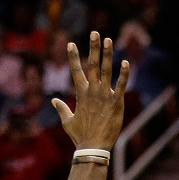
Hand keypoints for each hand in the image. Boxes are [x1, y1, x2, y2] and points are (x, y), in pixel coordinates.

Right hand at [52, 31, 129, 150]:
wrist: (93, 147)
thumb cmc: (80, 136)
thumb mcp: (67, 121)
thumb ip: (61, 109)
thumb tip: (53, 100)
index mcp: (81, 94)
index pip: (76, 71)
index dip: (73, 56)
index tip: (71, 43)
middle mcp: (92, 91)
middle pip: (92, 64)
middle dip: (93, 48)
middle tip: (95, 33)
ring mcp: (105, 95)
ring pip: (107, 70)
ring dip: (108, 54)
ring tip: (109, 40)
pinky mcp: (116, 102)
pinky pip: (121, 85)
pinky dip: (123, 73)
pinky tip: (126, 62)